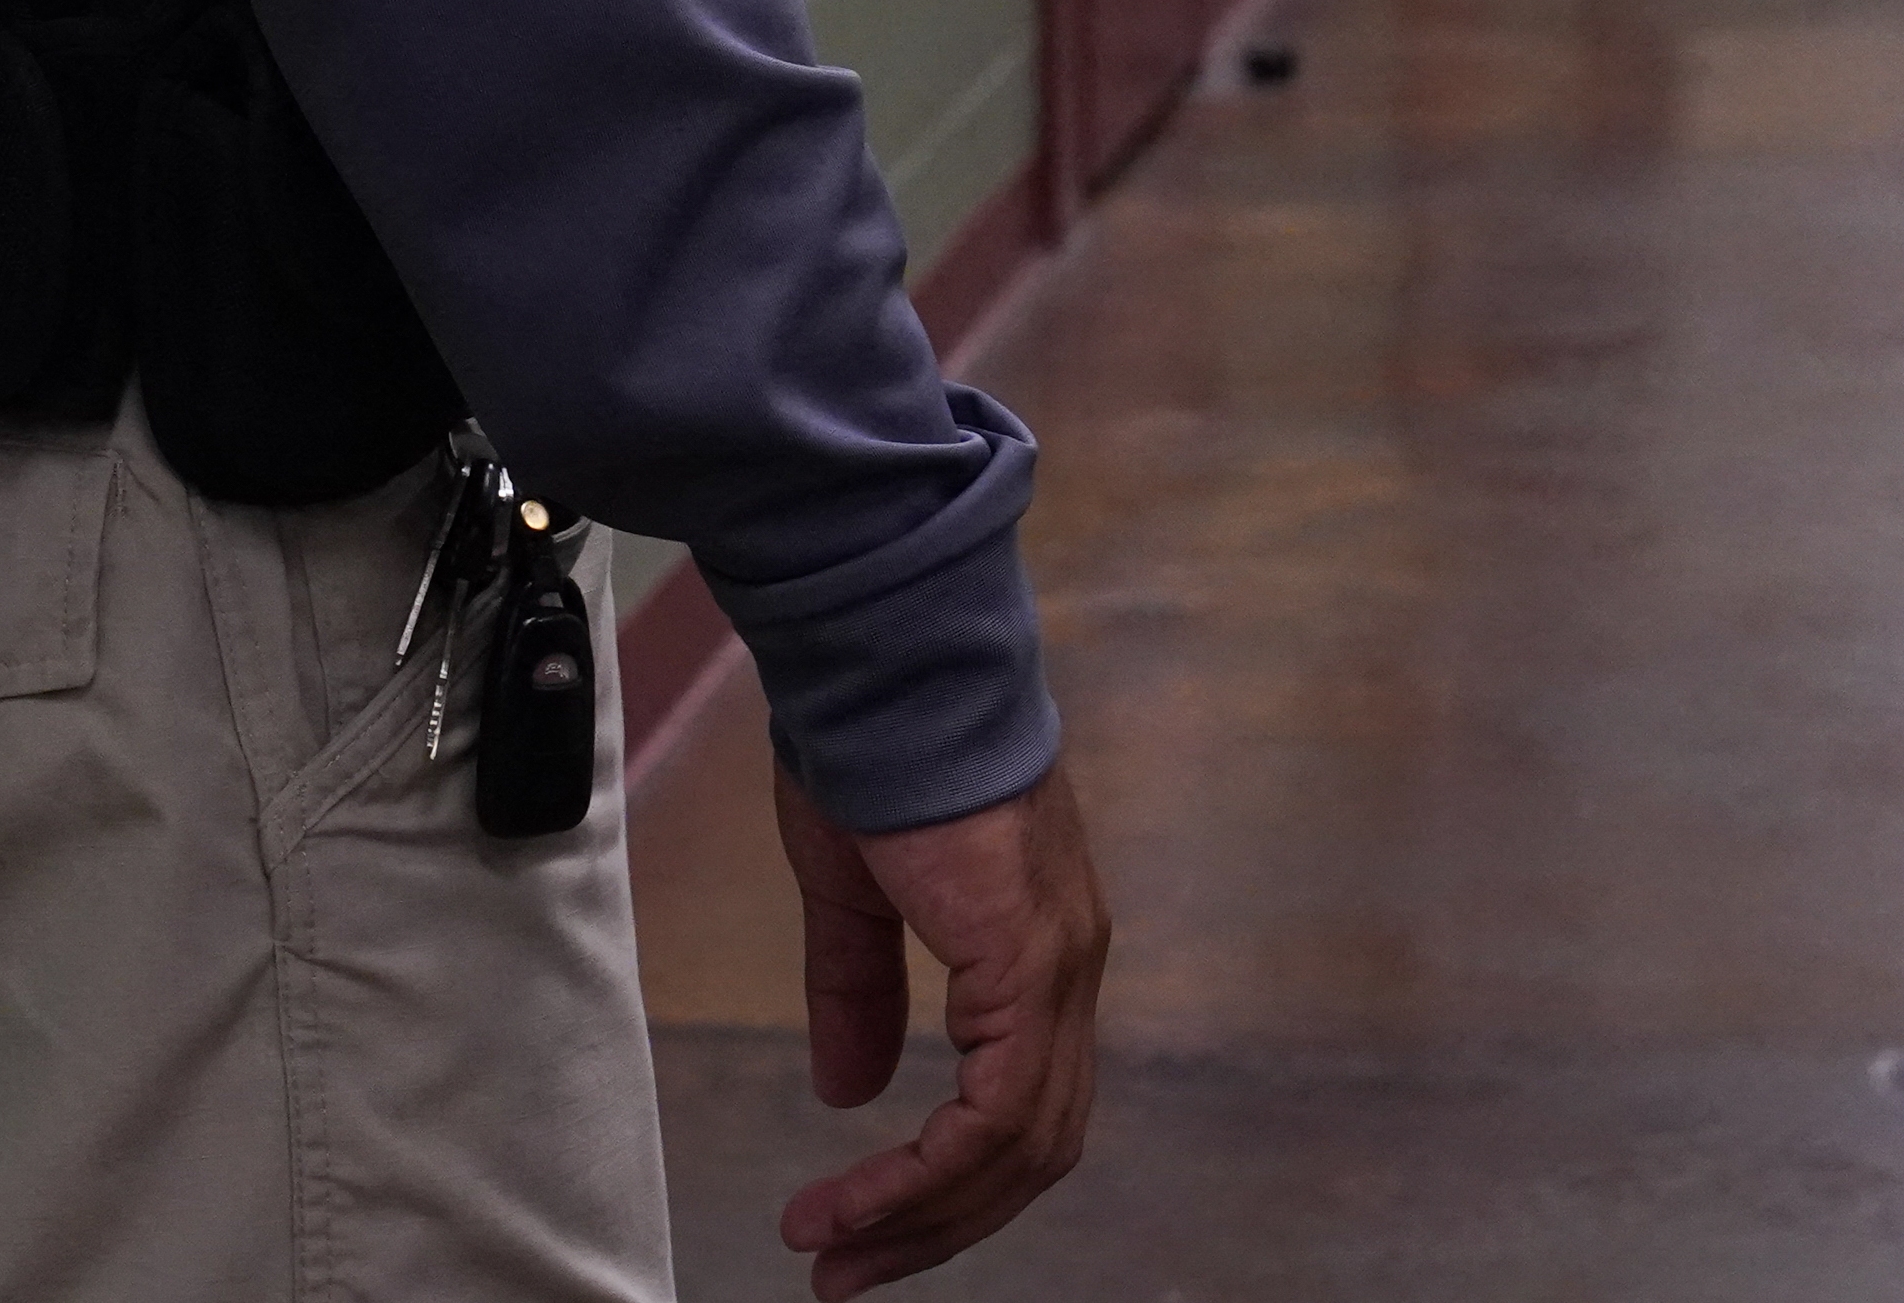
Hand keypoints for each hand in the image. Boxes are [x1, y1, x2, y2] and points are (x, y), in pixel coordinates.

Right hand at [768, 759, 1108, 1297]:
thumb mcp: (851, 892)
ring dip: (924, 1215)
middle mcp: (1068, 965)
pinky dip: (925, 1172)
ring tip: (835, 1252)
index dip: (943, 1178)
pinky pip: (995, 1111)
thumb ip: (857, 991)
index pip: (1017, 1103)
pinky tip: (860, 1197)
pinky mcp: (1029, 961)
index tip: (855, 1225)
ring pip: (1020, 1147)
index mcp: (1034, 944)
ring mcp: (1059, 965)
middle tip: (847, 1273)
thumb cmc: (867, 743)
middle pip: (1030, 1147)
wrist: (883, 661)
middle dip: (936, 1224)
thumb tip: (849, 1089)